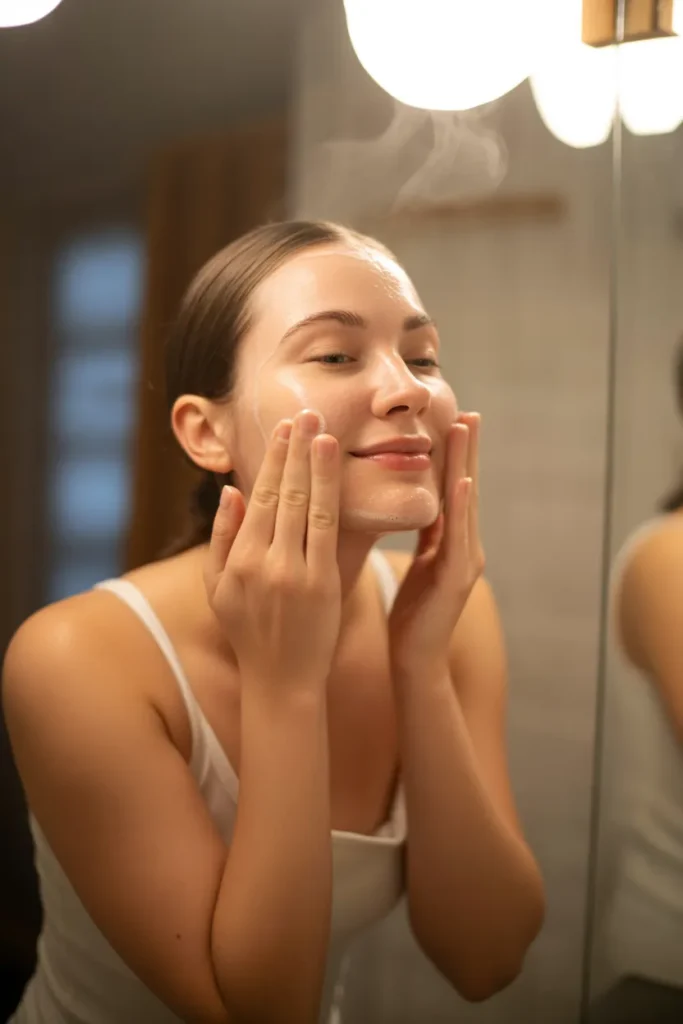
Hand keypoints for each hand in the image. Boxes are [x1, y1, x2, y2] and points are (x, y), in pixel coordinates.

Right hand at [204, 410, 341, 692]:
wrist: (282, 681)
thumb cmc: (248, 633)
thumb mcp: (217, 589)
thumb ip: (222, 539)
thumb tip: (229, 492)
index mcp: (238, 560)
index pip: (259, 497)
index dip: (272, 460)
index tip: (283, 429)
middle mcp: (264, 562)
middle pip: (283, 493)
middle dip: (294, 450)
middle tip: (306, 413)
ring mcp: (295, 572)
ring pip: (307, 505)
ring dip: (315, 463)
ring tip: (323, 430)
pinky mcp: (323, 583)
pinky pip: (329, 530)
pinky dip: (332, 495)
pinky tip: (335, 470)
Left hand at [388, 412, 484, 676]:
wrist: (415, 661)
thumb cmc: (412, 616)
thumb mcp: (418, 565)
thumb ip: (425, 536)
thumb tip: (417, 504)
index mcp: (452, 544)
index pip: (453, 491)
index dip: (454, 457)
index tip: (454, 421)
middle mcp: (466, 548)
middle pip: (465, 490)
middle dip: (467, 452)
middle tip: (469, 412)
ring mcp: (465, 563)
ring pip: (465, 506)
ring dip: (466, 466)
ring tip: (466, 432)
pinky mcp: (457, 580)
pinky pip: (459, 537)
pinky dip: (461, 508)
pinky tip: (461, 482)